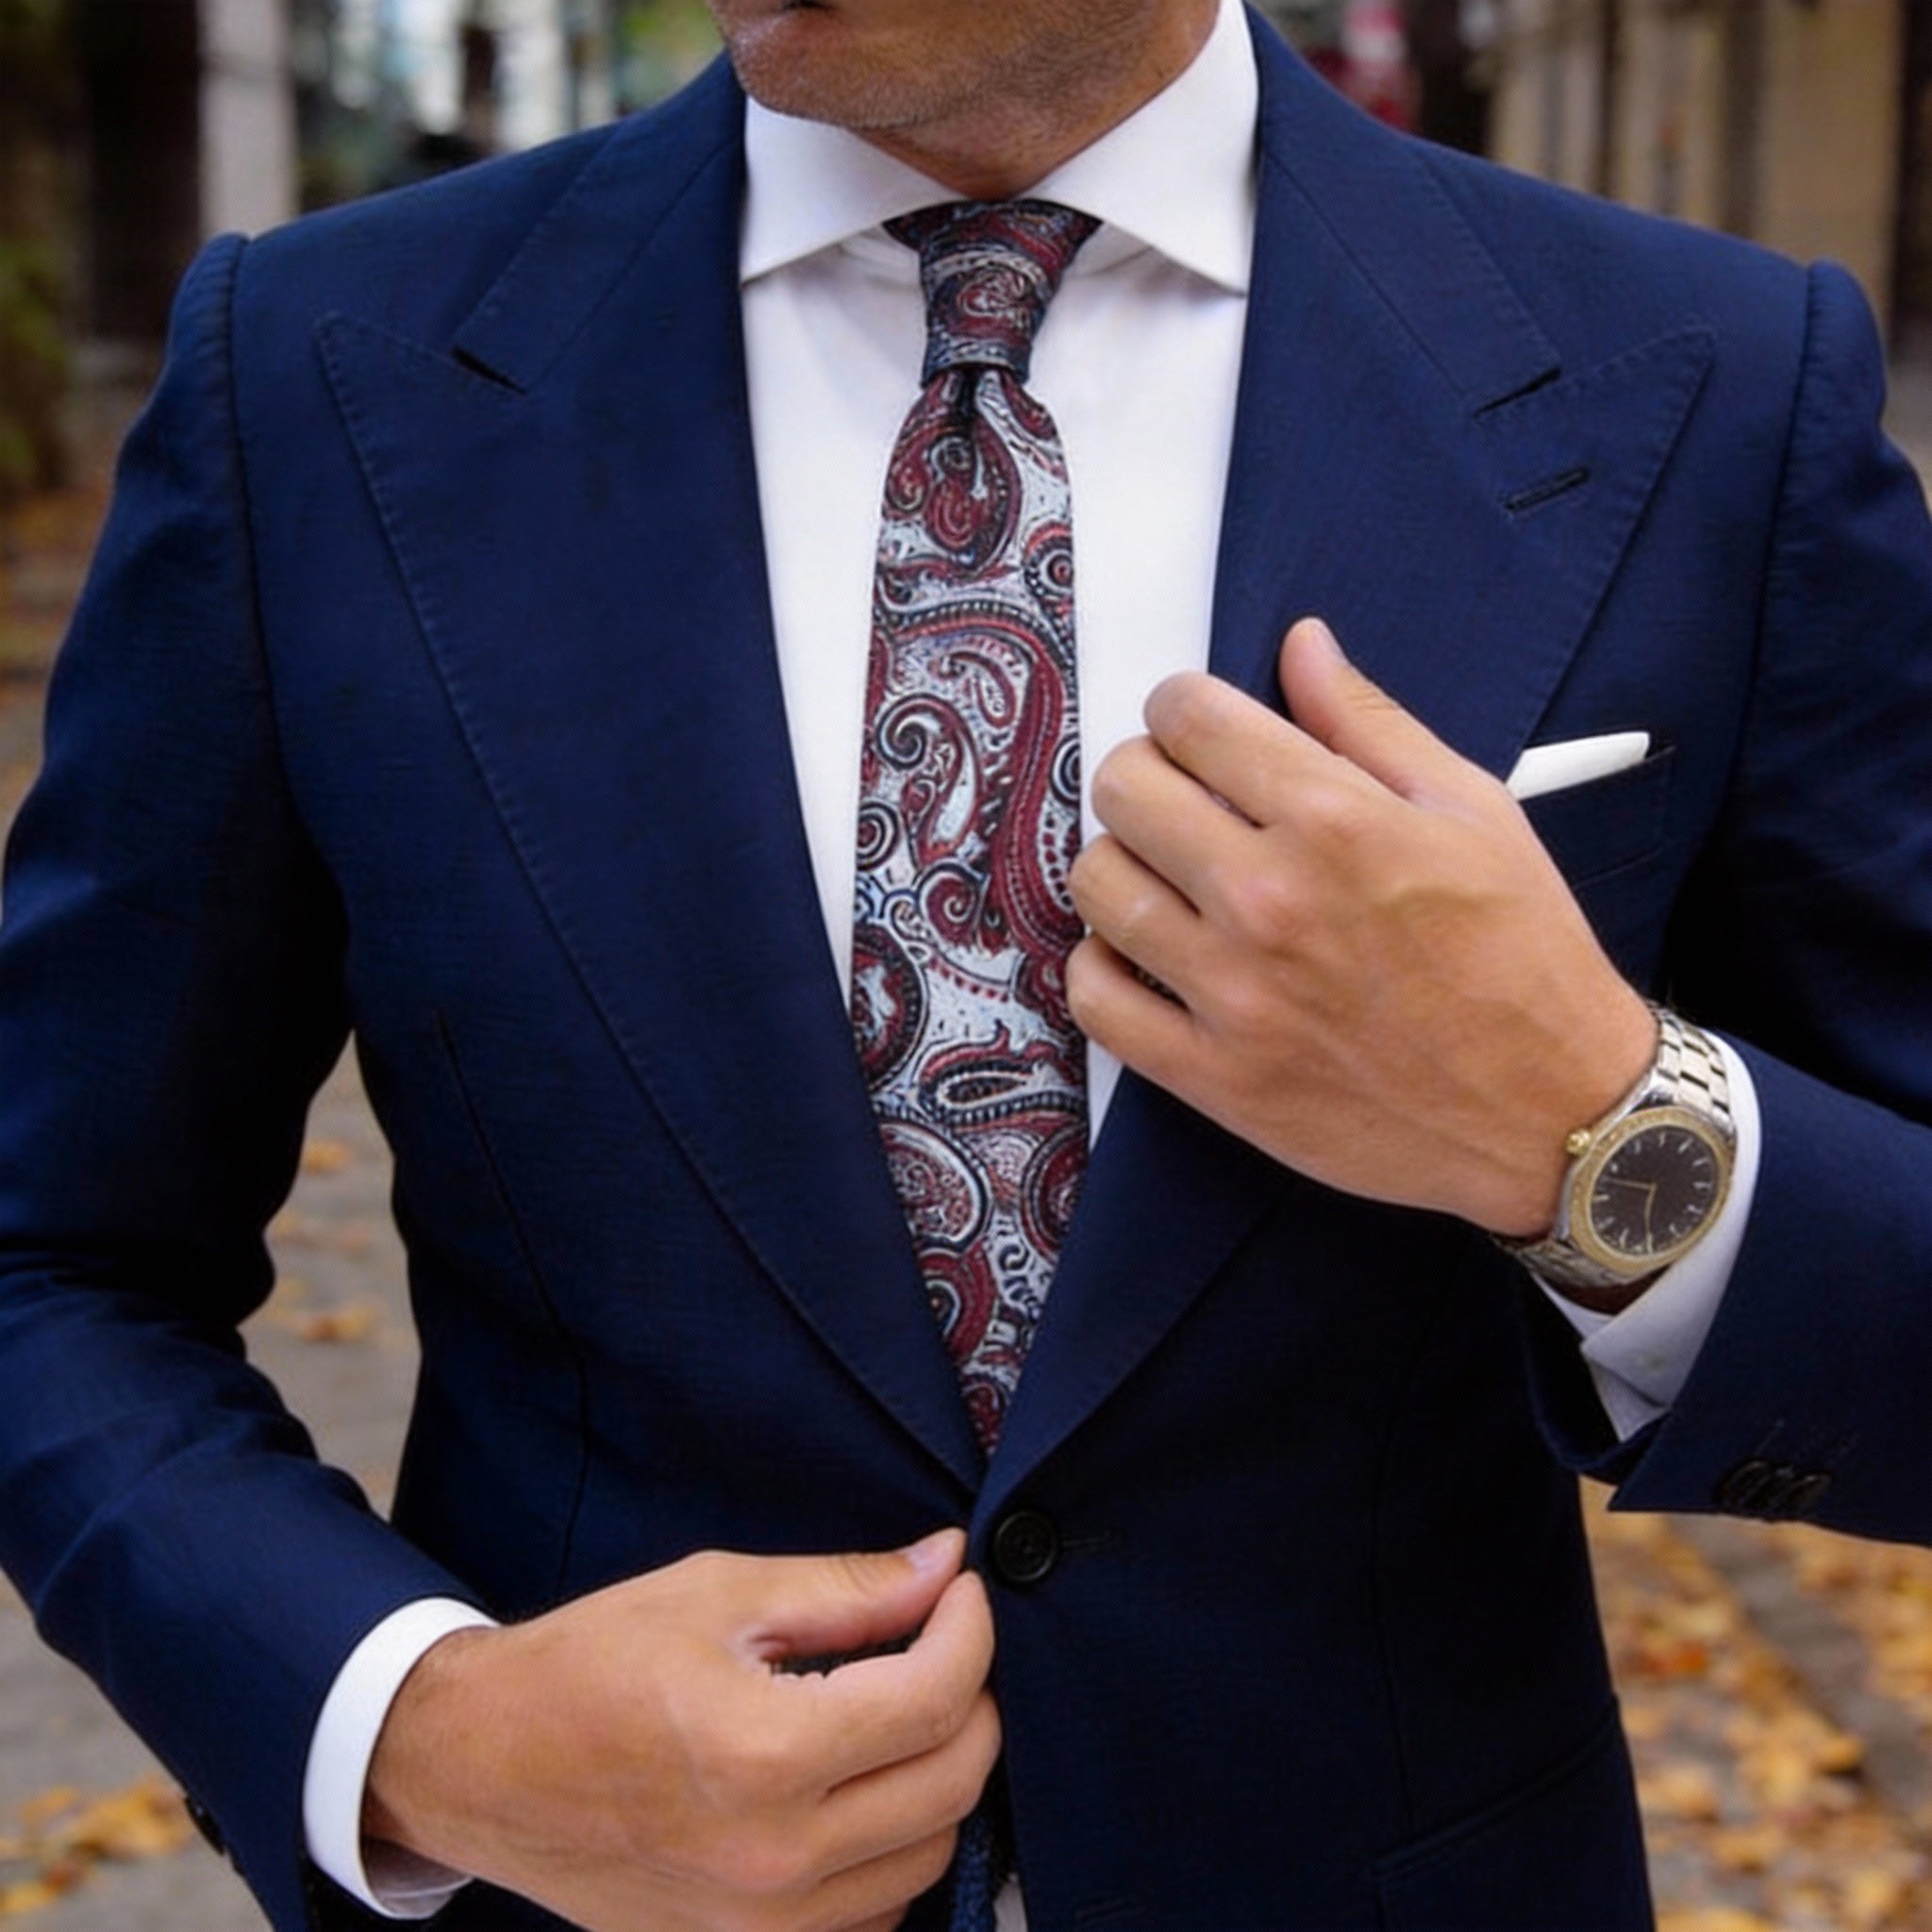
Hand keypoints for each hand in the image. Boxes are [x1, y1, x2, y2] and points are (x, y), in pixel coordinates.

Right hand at [364, 1530, 998, 1931]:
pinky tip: (863, 1787)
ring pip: (928, 1859)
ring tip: (905, 1710)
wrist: (482, 1763)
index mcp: (764, 1755)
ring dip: (940, 1777)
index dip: (970, 1629)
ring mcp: (760, 1928)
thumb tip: (944, 1564)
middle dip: (974, 1699)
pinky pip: (873, 1914)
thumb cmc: (591, 1662)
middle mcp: (774, 1861)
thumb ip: (847, 1587)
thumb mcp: (719, 1592)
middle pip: (953, 1785)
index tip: (961, 1590)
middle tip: (945, 1641)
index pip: (936, 1698)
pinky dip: (894, 1849)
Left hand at [1066, 618, 1656, 1237]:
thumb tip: (1300, 644)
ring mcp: (1234, 994)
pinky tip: (1144, 955)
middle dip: (1145, 774)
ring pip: (1097, 885)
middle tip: (1182, 798)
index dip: (1182, 706)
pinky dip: (1103, 968)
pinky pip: (1096, 1001)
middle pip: (1125, 789)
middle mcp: (1270, 900)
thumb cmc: (1523, 956)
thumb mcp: (1473, 811)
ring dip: (1120, 864)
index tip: (1197, 728)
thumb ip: (1369, 723)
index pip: (1189, 718)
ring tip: (1165, 876)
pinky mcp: (1215, 1078)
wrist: (1554, 1112)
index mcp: (1335, 821)